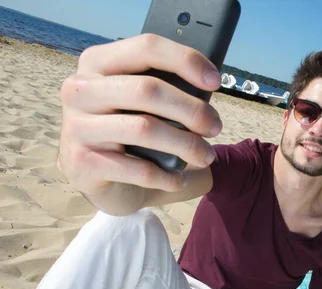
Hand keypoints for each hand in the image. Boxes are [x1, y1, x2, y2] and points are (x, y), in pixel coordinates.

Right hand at [58, 33, 222, 198]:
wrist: (99, 178)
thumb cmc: (130, 130)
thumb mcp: (143, 102)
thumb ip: (167, 86)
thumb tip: (208, 83)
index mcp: (98, 63)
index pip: (146, 47)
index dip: (186, 61)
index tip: (215, 81)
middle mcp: (80, 90)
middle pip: (147, 90)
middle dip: (192, 109)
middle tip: (215, 127)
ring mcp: (76, 127)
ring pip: (144, 128)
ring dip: (186, 144)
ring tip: (205, 155)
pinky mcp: (82, 164)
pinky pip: (137, 169)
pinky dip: (166, 177)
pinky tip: (178, 180)